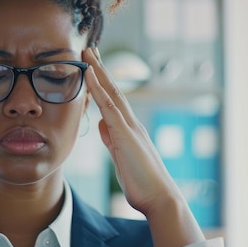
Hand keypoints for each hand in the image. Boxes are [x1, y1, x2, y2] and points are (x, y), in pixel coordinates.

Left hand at [83, 47, 204, 246]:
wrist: (159, 198)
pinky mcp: (125, 133)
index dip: (102, 82)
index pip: (113, 99)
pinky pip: (109, 105)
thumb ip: (113, 140)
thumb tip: (104, 126)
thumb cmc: (142, 183)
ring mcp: (129, 126)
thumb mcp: (121, 158)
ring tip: (88, 52)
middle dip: (101, 68)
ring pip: (112, 91)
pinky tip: (89, 73)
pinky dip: (98, 88)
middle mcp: (131, 122)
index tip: (93, 66)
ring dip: (99, 70)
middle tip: (89, 48)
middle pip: (113, 89)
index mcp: (129, 129)